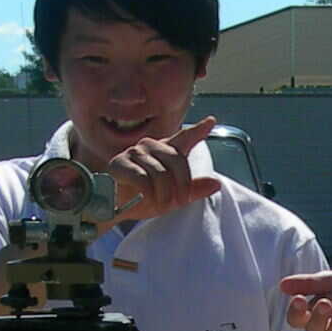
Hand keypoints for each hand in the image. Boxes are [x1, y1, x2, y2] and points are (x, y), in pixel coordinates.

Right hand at [109, 115, 223, 220]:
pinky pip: (142, 178)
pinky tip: (146, 198)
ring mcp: (134, 152)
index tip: (210, 121)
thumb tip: (216, 183)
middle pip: (177, 160)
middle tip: (178, 202)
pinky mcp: (120, 163)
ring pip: (160, 172)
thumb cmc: (142, 199)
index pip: (184, 137)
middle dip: (181, 185)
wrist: (115, 209)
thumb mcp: (172, 198)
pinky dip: (148, 192)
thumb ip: (193, 190)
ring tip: (162, 203)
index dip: (198, 130)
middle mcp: (151, 146)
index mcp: (165, 152)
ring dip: (165, 193)